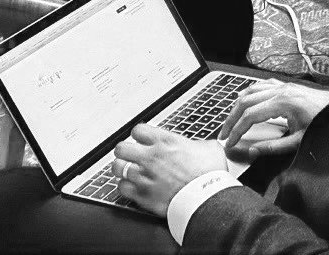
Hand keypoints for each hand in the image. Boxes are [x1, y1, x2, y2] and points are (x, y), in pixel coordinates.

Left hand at [112, 123, 227, 216]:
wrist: (206, 198)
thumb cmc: (210, 174)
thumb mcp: (210, 148)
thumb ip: (198, 145)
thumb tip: (200, 147)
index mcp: (166, 142)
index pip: (138, 130)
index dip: (140, 135)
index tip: (143, 139)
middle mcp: (151, 157)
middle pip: (122, 148)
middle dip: (125, 151)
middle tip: (131, 155)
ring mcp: (144, 176)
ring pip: (118, 167)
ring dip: (122, 169)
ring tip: (128, 170)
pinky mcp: (142, 195)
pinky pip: (122, 187)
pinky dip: (126, 187)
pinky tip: (132, 186)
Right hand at [219, 80, 328, 161]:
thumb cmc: (324, 122)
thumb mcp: (299, 140)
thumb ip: (274, 147)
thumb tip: (252, 151)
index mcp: (283, 103)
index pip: (249, 116)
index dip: (236, 131)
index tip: (229, 143)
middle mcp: (281, 90)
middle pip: (245, 101)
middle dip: (231, 118)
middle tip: (224, 134)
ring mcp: (284, 85)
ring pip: (251, 90)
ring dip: (237, 105)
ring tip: (230, 120)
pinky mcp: (288, 85)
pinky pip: (262, 85)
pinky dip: (249, 92)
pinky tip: (245, 99)